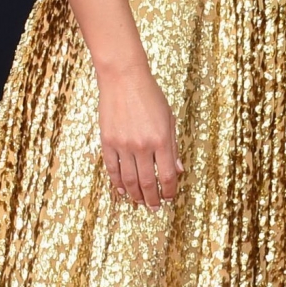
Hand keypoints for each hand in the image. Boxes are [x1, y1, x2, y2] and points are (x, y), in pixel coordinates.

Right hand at [99, 64, 181, 207]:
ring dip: (135, 195)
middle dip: (152, 199)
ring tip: (139, 203)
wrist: (123, 78)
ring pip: (129, 180)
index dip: (168, 191)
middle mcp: (142, 145)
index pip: (166, 175)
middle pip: (147, 182)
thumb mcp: (169, 118)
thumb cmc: (149, 95)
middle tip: (154, 208)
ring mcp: (123, 144)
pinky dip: (117, 182)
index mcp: (161, 140)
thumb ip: (173, 146)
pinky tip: (122, 191)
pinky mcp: (108, 141)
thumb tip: (177, 170)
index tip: (169, 198)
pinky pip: (112, 168)